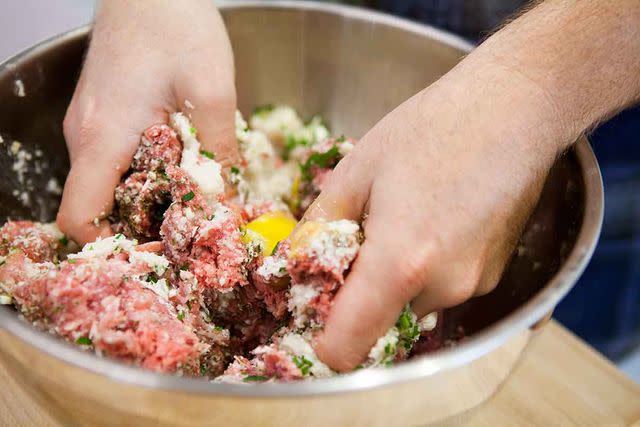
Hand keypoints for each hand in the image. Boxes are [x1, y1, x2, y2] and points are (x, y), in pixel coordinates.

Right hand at [58, 0, 236, 243]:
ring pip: (110, 184)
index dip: (115, 245)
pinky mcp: (105, 115)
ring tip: (194, 193)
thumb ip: (219, 154)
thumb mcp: (212, 93)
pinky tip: (181, 161)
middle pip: (99, 207)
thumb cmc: (175, 25)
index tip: (161, 245)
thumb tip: (228, 205)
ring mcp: (91, 126)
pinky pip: (117, 160)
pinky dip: (147, 173)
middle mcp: (85, 138)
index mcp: (102, 139)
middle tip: (192, 226)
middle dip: (144, 224)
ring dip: (150, 197)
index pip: (80, 219)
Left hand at [307, 56, 561, 369]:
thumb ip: (320, 225)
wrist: (513, 107)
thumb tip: (298, 259)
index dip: (323, 342)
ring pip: (414, 306)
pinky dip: (427, 272)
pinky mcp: (496, 274)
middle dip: (361, 299)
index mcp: (399, 264)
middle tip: (355, 248)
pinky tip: (431, 223)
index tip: (314, 317)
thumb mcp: (357, 171)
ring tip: (398, 224)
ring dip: (396, 283)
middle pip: (383, 326)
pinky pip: (444, 289)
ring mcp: (476, 285)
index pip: (348, 347)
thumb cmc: (431, 128)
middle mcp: (442, 288)